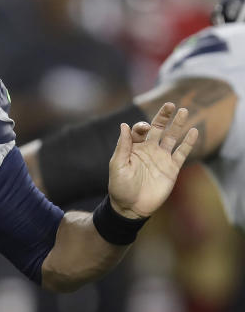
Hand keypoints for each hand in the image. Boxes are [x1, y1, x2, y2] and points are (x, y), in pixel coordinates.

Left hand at [108, 102, 197, 218]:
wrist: (131, 207)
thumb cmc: (120, 187)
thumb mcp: (117, 165)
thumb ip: (123, 146)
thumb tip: (124, 125)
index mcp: (134, 148)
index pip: (140, 130)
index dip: (142, 126)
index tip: (144, 128)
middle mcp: (149, 150)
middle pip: (158, 128)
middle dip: (163, 116)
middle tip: (170, 104)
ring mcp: (161, 158)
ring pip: (172, 137)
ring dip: (178, 125)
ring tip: (183, 111)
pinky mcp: (172, 168)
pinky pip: (182, 153)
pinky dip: (188, 142)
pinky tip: (194, 131)